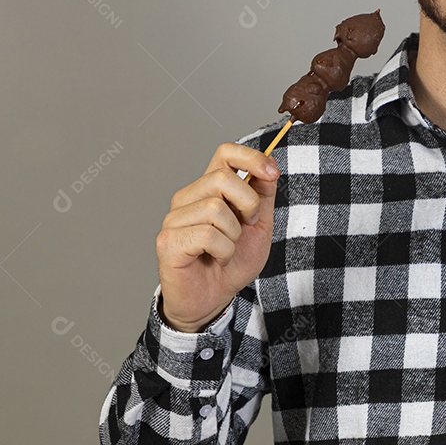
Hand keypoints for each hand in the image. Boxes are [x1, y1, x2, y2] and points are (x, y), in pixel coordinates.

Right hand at [156, 143, 279, 332]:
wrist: (214, 298)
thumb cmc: (233, 261)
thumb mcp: (259, 225)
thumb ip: (263, 195)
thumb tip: (269, 167)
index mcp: (209, 188)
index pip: (225, 153)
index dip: (250, 157)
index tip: (272, 173)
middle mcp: (188, 198)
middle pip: (222, 178)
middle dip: (248, 203)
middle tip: (248, 225)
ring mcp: (174, 218)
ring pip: (215, 208)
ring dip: (234, 234)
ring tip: (227, 248)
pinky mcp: (168, 241)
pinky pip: (207, 235)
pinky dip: (223, 250)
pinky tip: (217, 258)